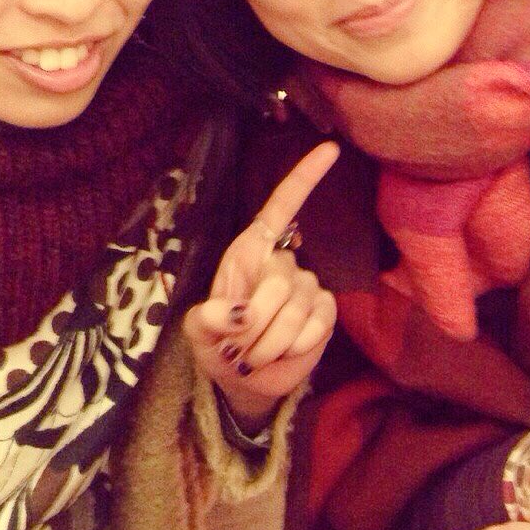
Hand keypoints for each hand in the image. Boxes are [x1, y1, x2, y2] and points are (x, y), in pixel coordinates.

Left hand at [185, 142, 338, 431]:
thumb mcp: (198, 334)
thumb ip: (206, 321)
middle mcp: (282, 262)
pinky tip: (285, 352)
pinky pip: (317, 324)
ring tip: (254, 355)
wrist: (246, 380)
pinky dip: (295, 346)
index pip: (280, 208)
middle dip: (256, 321)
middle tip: (239, 348)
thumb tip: (235, 315)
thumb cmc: (219, 344)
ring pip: (298, 307)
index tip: (331, 149)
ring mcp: (308, 287)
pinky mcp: (326, 313)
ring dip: (271, 341)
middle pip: (281, 279)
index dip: (304, 178)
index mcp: (249, 252)